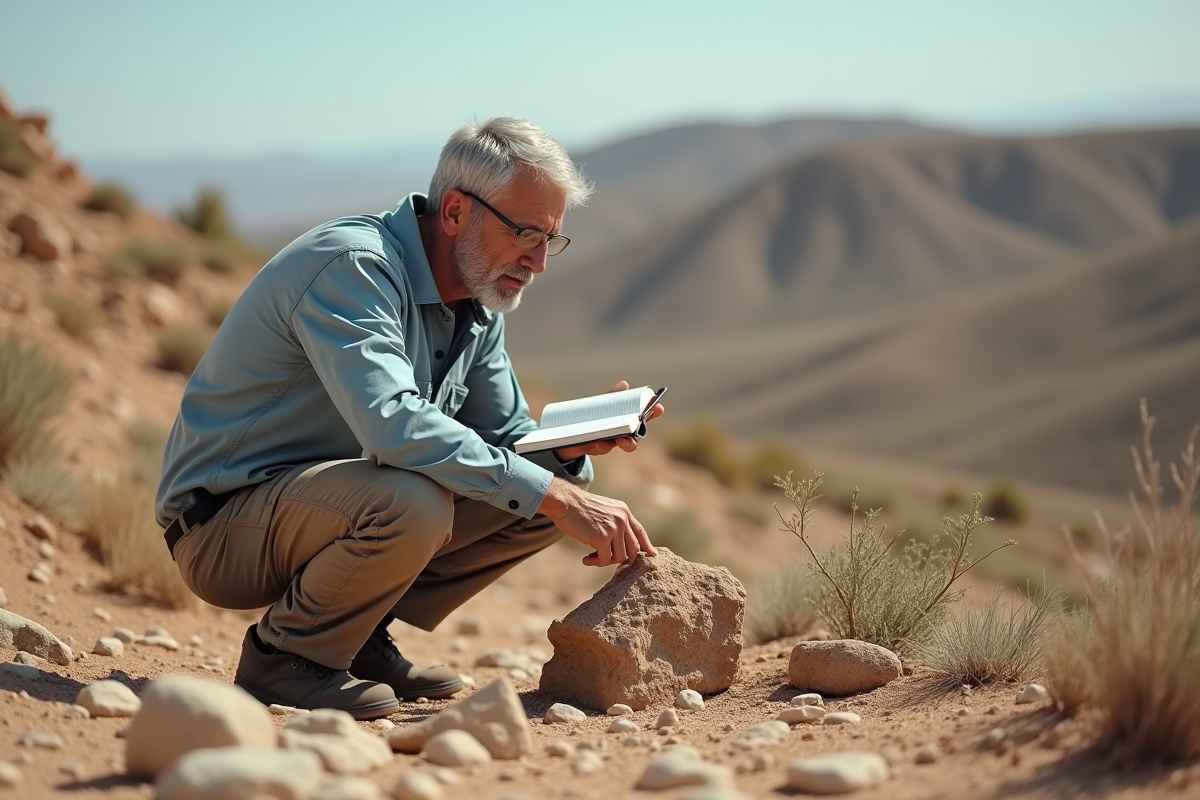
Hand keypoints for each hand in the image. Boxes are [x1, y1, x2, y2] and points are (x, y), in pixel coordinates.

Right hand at [538, 477, 657, 566]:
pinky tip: (585, 559)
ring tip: (592, 557)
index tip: (652, 555)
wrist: (565, 501)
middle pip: (634, 549)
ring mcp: (614, 528)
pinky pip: (605, 559)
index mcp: (624, 512)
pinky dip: (596, 562)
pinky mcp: (602, 537)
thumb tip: (622, 544)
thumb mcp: (604, 511)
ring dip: (606, 561)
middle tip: (605, 558)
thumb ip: (615, 523)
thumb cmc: (579, 508)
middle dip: (622, 558)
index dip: (647, 545)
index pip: (640, 532)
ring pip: (621, 557)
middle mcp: (622, 519)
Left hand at [554, 380, 665, 461]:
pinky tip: (598, 442)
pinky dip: (601, 445)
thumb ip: (613, 396)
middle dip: (640, 428)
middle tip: (641, 424)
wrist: (571, 438)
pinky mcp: (597, 448)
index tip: (658, 407)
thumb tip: (624, 384)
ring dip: (626, 443)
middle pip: (637, 432)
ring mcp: (611, 442)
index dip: (652, 411)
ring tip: (622, 440)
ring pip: (623, 444)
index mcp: (626, 420)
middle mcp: (623, 433)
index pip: (643, 415)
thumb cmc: (594, 419)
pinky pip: (602, 448)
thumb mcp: (602, 405)